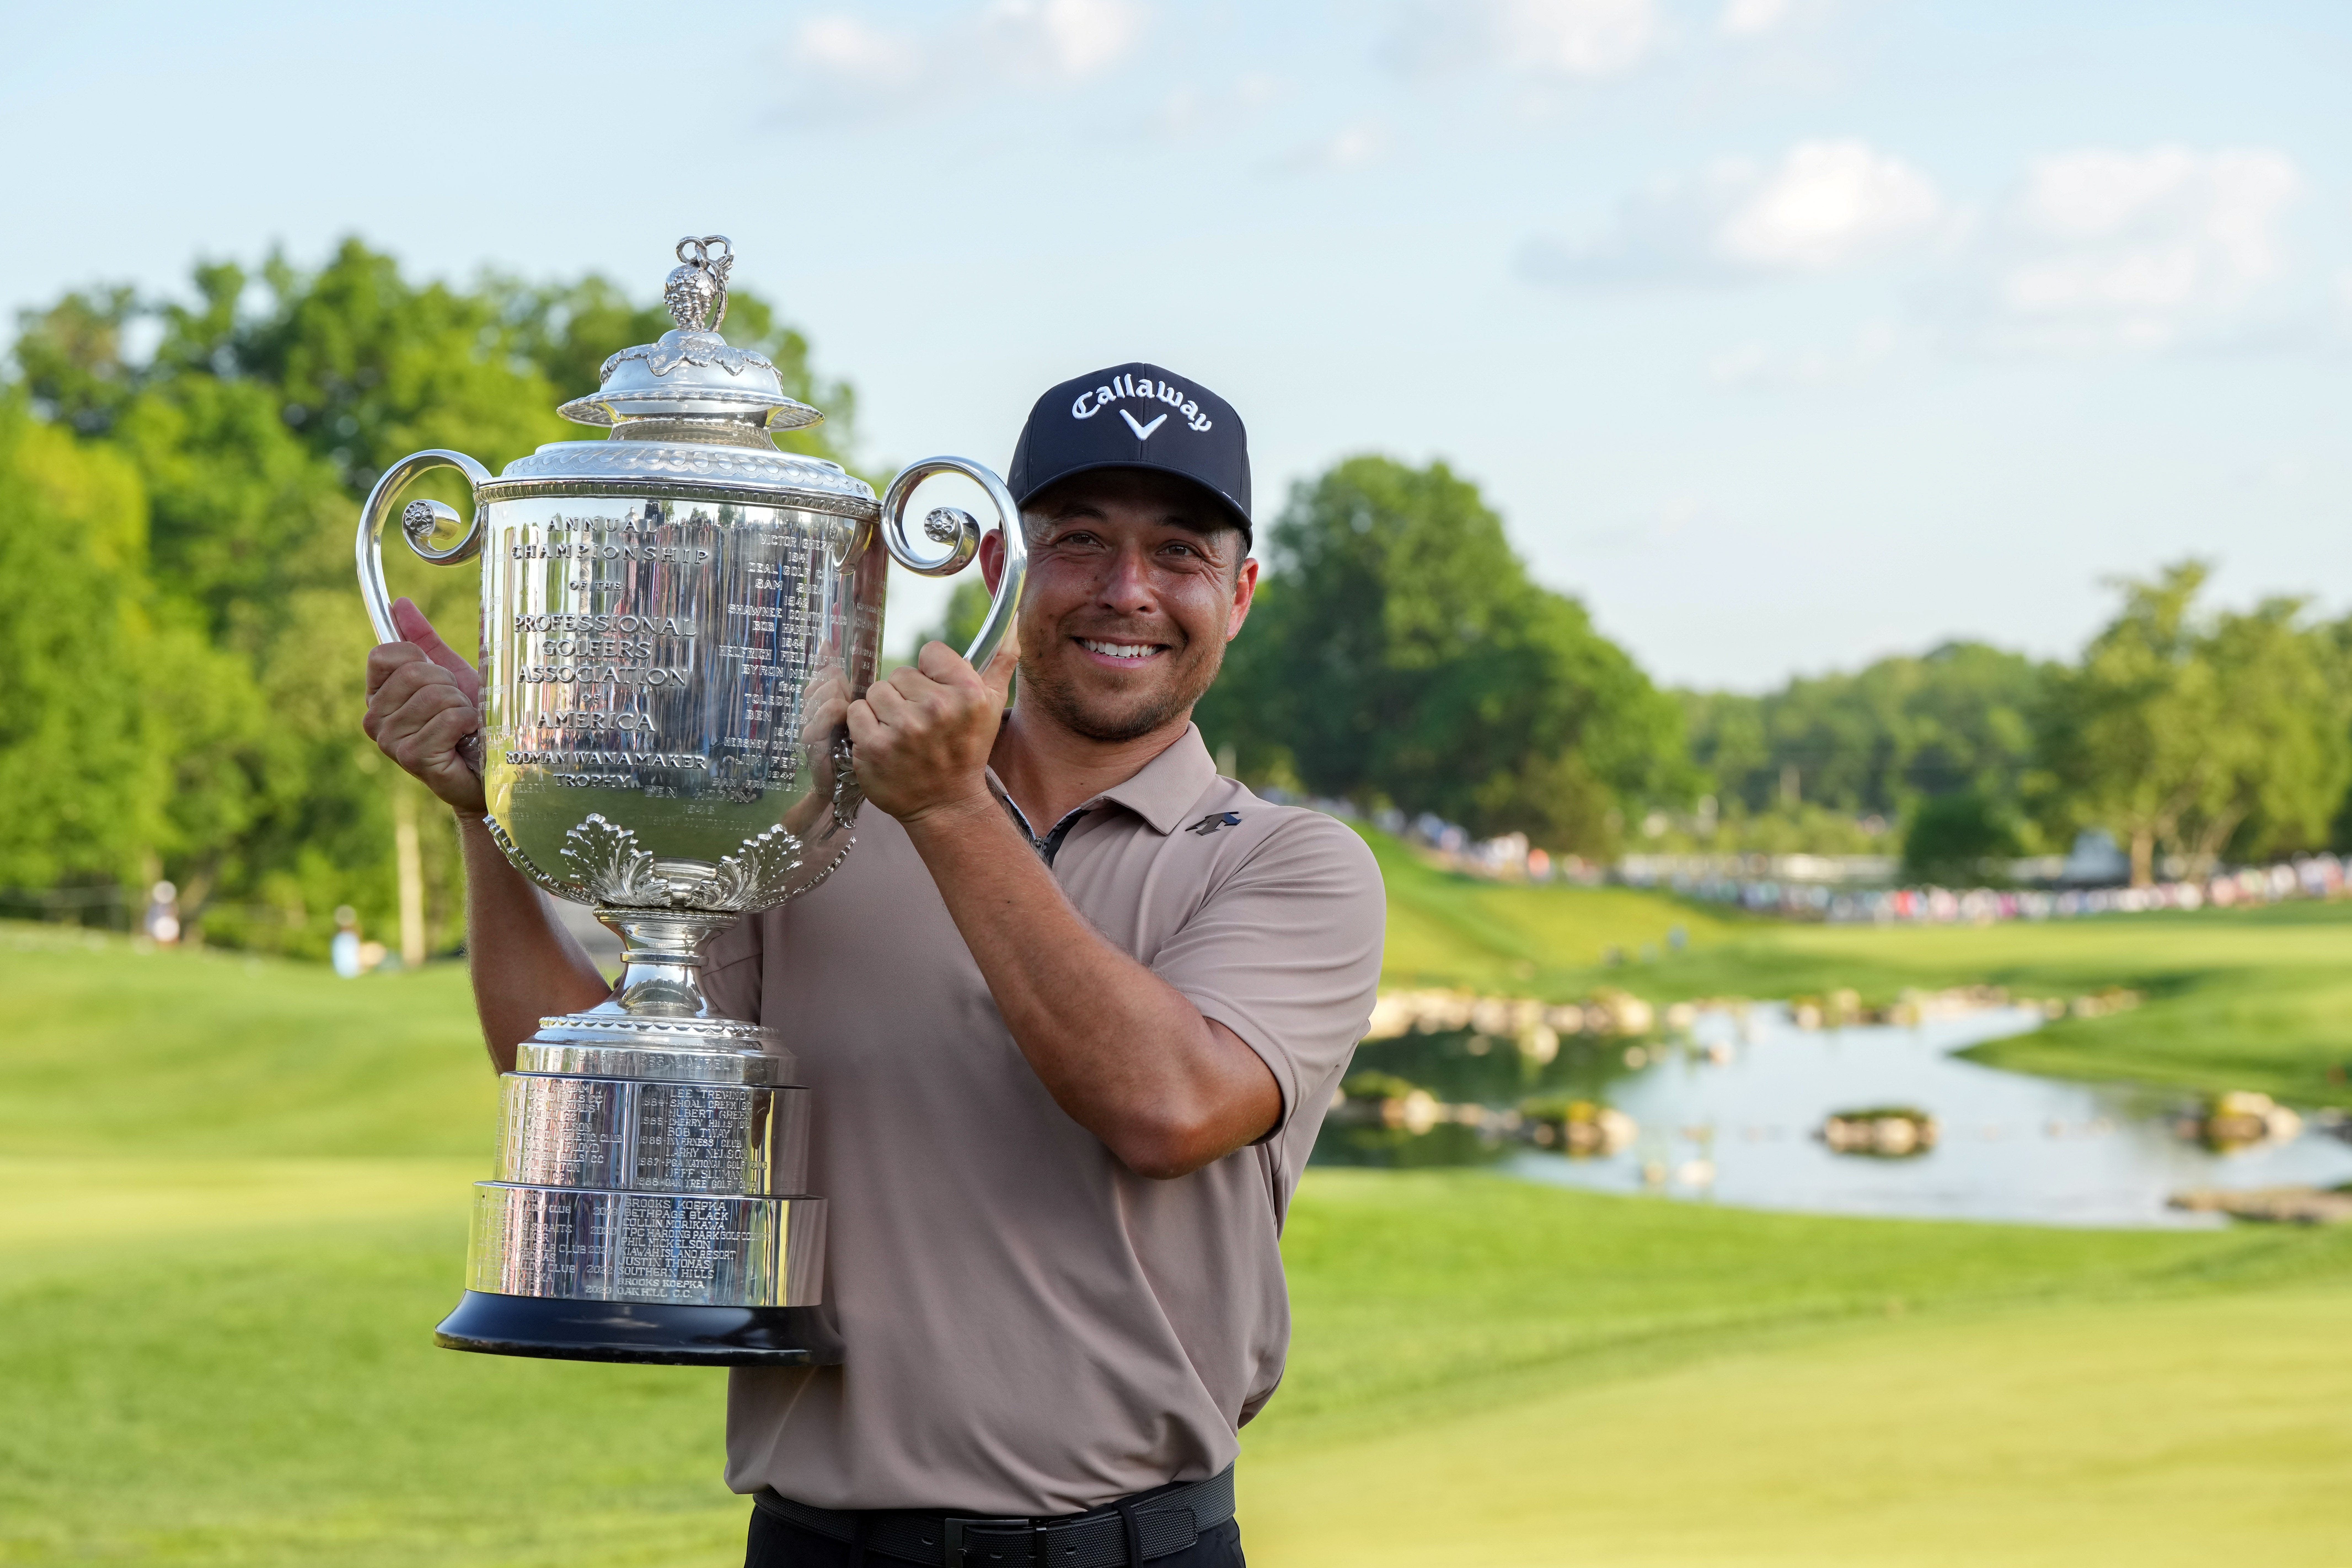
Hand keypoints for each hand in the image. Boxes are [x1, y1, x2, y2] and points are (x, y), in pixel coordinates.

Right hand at [364, 597, 487, 814]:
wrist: (491, 769)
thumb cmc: (471, 723)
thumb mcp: (450, 673)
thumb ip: (423, 639)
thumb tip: (399, 603)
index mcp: (379, 695)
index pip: (384, 653)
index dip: (421, 659)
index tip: (438, 679)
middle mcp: (375, 718)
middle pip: (414, 672)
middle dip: (449, 685)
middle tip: (456, 708)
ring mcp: (389, 741)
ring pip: (434, 694)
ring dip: (462, 706)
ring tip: (463, 727)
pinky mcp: (411, 757)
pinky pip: (448, 718)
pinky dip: (468, 724)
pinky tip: (466, 740)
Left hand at [845, 633, 1018, 824]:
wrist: (947, 804)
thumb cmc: (967, 750)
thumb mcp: (993, 706)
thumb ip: (1001, 659)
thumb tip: (1013, 620)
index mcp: (969, 693)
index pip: (931, 652)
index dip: (932, 674)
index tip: (939, 698)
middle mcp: (938, 709)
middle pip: (901, 674)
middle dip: (907, 696)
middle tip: (921, 725)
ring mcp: (904, 729)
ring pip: (876, 691)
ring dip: (884, 710)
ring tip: (902, 734)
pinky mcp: (874, 747)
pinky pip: (856, 713)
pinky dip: (865, 726)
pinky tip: (884, 742)